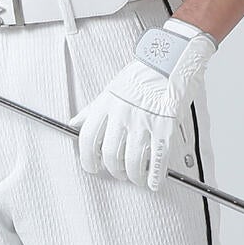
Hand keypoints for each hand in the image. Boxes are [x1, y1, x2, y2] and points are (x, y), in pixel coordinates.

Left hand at [68, 21, 217, 191]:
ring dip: (133, 176)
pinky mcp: (165, 128)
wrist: (170, 62)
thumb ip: (92, 110)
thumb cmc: (142, 76)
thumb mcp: (110, 90)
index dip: (87, 159)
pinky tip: (153, 182)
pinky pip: (157, 159)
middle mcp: (122, 114)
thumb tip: (74, 124)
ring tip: (136, 178)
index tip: (92, 167)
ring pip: (132, 161)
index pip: (87, 138)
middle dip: (113, 170)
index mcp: (106, 105)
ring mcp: (144, 122)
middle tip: (118, 173)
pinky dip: (155, 176)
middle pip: (110, 154)